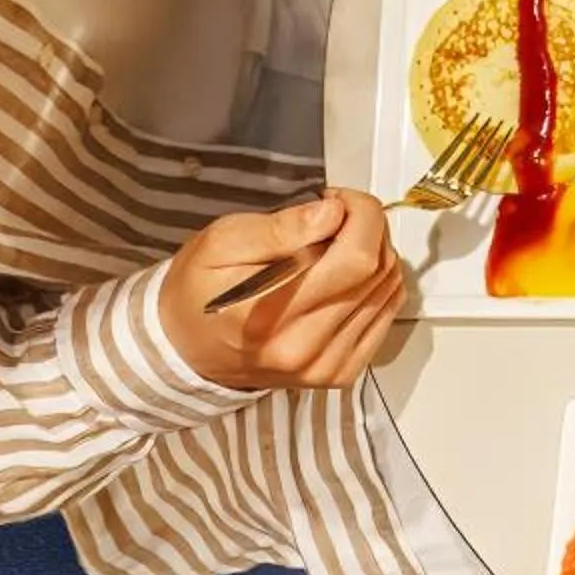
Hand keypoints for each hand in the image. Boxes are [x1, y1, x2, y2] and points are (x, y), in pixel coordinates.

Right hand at [157, 192, 407, 389]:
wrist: (186, 348)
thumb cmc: (199, 291)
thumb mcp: (222, 242)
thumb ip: (280, 228)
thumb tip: (333, 213)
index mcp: (271, 315)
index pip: (356, 259)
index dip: (362, 215)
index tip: (339, 200)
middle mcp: (305, 349)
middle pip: (378, 272)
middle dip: (370, 228)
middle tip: (338, 215)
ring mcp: (327, 367)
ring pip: (389, 291)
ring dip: (377, 254)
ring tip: (340, 242)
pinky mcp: (341, 373)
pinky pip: (387, 316)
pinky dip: (379, 284)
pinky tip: (351, 272)